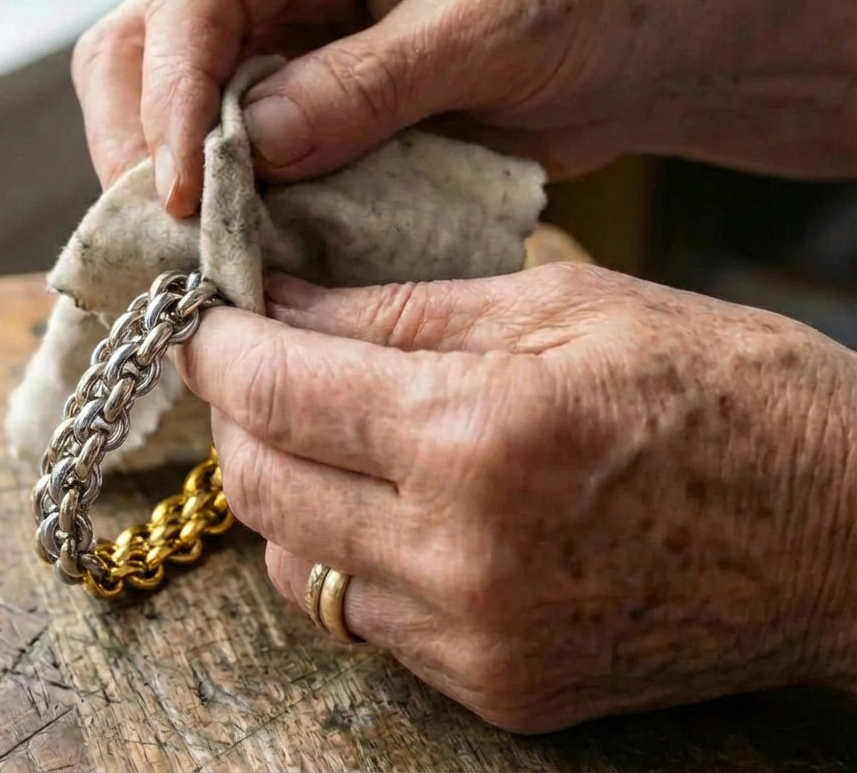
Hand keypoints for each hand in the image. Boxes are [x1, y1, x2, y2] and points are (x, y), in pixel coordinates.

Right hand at [73, 0, 688, 214]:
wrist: (637, 45)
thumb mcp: (485, 28)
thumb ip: (367, 83)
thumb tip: (253, 144)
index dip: (170, 96)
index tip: (178, 189)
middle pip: (147, 49)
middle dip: (142, 144)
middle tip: (166, 235)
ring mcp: (284, 44)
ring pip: (172, 108)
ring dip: (172, 183)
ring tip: (194, 253)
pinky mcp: (304, 109)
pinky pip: (233, 157)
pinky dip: (225, 206)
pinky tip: (236, 248)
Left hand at [177, 265, 856, 731]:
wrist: (846, 535)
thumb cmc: (727, 392)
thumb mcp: (565, 307)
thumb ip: (403, 311)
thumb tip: (283, 303)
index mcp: (482, 436)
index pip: (279, 390)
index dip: (218, 346)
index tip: (200, 317)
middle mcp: (462, 557)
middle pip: (261, 486)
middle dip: (236, 415)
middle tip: (255, 362)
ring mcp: (477, 641)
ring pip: (296, 565)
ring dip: (284, 489)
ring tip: (324, 430)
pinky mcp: (499, 690)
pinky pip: (365, 620)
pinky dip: (346, 553)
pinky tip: (387, 502)